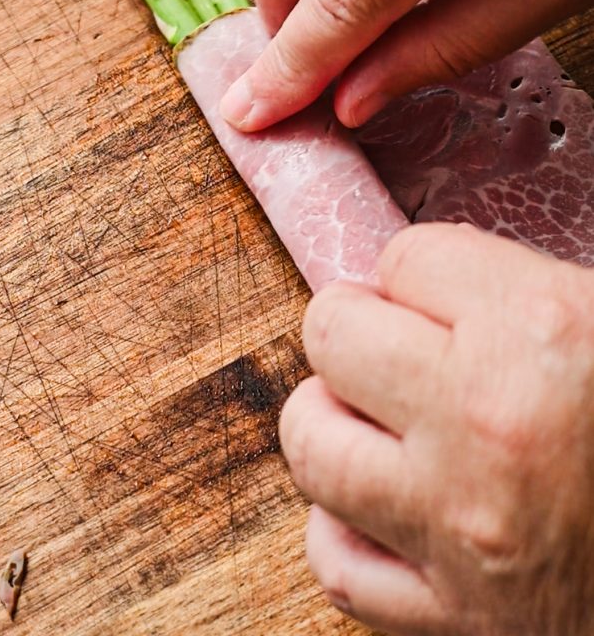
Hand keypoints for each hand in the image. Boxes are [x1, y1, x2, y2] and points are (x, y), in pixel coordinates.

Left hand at [280, 224, 593, 634]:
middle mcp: (487, 426)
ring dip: (335, 416)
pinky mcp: (456, 621)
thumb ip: (520, 286)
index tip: (442, 293)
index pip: (403, 257)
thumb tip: (421, 273)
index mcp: (543, 335)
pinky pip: (338, 560)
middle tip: (399, 342)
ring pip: (313, 440)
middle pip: (333, 330)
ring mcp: (461, 530)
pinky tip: (385, 504)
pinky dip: (348, 524)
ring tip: (378, 415)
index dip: (423, 270)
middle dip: (363, 324)